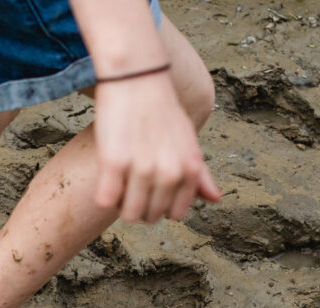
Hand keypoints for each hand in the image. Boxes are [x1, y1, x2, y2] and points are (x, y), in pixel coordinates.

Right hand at [93, 73, 220, 222]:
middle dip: (139, 205)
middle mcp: (168, 173)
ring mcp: (141, 169)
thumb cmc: (161, 111)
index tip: (151, 189)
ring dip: (120, 203)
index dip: (160, 205)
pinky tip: (106, 177)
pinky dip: (103, 196)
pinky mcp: (114, 163)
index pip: (174, 214)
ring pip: (128, 214)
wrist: (137, 77)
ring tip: (119, 181)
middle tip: (131, 181)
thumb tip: (216, 199)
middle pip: (150, 217)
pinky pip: (105, 201)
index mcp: (189, 170)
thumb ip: (200, 175)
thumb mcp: (189, 141)